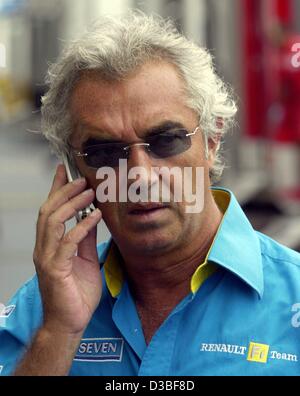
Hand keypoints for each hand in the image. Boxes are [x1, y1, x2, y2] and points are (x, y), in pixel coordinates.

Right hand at [33, 164, 102, 335]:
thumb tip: (91, 218)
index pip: (50, 211)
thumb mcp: (85, 260)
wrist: (69, 323)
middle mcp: (44, 248)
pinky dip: (82, 226)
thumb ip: (85, 239)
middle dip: (64, 192)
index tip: (64, 171)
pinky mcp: (55, 269)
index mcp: (50, 245)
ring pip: (53, 222)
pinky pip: (68, 242)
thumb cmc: (76, 294)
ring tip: (89, 192)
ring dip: (72, 204)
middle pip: (48, 211)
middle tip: (81, 179)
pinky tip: (95, 216)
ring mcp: (47, 258)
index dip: (56, 190)